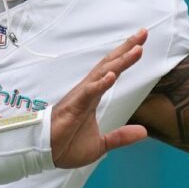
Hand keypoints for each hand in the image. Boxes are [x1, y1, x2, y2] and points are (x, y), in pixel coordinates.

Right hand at [50, 29, 148, 168]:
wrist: (44, 154)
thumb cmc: (67, 145)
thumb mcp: (101, 143)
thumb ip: (121, 136)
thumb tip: (144, 131)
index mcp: (93, 96)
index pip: (112, 71)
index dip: (126, 56)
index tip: (141, 43)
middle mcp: (88, 91)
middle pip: (109, 64)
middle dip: (126, 48)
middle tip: (143, 33)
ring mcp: (80, 97)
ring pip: (101, 74)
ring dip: (119, 62)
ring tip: (136, 49)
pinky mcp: (73, 107)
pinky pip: (87, 93)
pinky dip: (99, 84)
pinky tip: (111, 76)